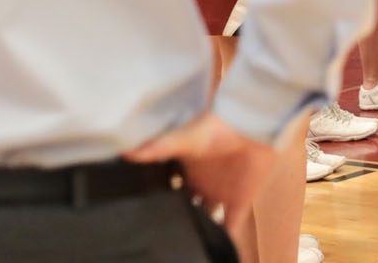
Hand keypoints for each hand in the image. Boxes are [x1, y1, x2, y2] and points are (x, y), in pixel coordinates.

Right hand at [124, 112, 273, 238]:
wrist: (252, 128)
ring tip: (182, 248)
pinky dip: (226, 239)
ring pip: (206, 218)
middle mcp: (200, 185)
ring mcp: (220, 193)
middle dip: (175, 218)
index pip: (166, 189)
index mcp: (185, 171)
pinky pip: (231, 225)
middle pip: (184, 206)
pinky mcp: (239, 200)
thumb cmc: (217, 128)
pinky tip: (216, 251)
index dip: (155, 201)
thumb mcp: (184, 138)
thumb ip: (157, 148)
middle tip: (159, 236)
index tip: (139, 215)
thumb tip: (125, 152)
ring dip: (199, 230)